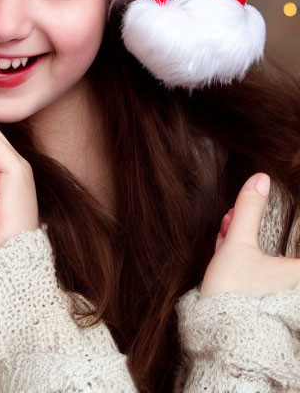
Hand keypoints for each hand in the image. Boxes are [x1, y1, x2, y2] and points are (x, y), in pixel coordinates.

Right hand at [200, 173, 299, 297]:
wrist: (222, 335)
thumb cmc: (235, 292)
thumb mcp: (238, 243)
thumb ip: (249, 210)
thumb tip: (260, 179)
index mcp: (299, 270)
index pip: (298, 238)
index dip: (292, 225)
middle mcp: (295, 284)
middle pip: (286, 249)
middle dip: (258, 226)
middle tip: (236, 213)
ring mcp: (285, 296)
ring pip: (270, 258)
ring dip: (248, 238)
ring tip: (226, 225)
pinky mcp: (270, 304)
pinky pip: (261, 272)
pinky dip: (246, 256)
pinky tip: (226, 244)